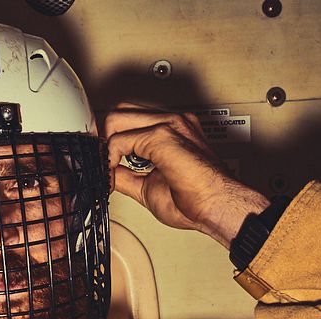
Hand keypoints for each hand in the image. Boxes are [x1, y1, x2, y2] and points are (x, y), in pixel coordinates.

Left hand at [103, 103, 268, 247]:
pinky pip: (120, 140)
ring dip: (106, 145)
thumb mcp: (149, 186)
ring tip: (108, 169)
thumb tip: (107, 172)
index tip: (106, 162)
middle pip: (121, 111)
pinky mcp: (162, 135)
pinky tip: (113, 173)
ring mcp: (169, 124)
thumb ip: (126, 175)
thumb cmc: (196, 200)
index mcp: (173, 130)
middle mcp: (172, 121)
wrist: (217, 206)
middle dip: (105, 137)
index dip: (112, 139)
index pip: (131, 120)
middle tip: (103, 163)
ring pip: (117, 118)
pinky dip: (110, 158)